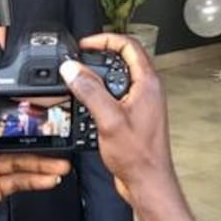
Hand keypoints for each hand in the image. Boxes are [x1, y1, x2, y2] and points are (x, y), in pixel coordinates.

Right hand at [60, 34, 174, 200]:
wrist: (147, 182)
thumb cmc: (138, 155)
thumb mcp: (108, 119)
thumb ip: (90, 91)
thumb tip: (73, 69)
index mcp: (148, 83)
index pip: (130, 45)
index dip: (106, 39)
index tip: (85, 44)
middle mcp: (148, 89)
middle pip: (124, 58)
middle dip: (100, 54)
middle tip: (80, 57)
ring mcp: (142, 102)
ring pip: (120, 77)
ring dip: (99, 74)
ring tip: (79, 78)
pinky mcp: (135, 115)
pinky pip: (117, 94)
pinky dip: (101, 92)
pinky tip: (87, 103)